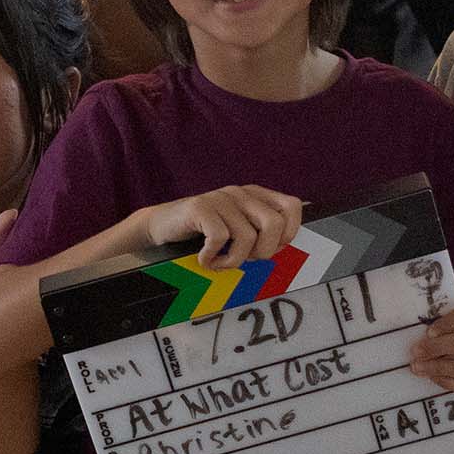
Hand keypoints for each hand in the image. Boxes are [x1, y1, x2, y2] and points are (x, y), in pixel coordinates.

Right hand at [143, 186, 302, 270]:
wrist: (162, 226)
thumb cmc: (204, 234)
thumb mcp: (237, 230)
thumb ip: (262, 232)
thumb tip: (291, 245)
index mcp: (255, 196)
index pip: (292, 206)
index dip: (287, 234)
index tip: (267, 249)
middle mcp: (240, 193)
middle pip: (275, 224)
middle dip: (262, 252)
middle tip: (243, 258)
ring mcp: (220, 198)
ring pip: (247, 237)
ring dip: (233, 260)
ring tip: (219, 261)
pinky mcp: (199, 207)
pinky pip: (220, 237)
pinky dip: (213, 257)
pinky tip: (204, 258)